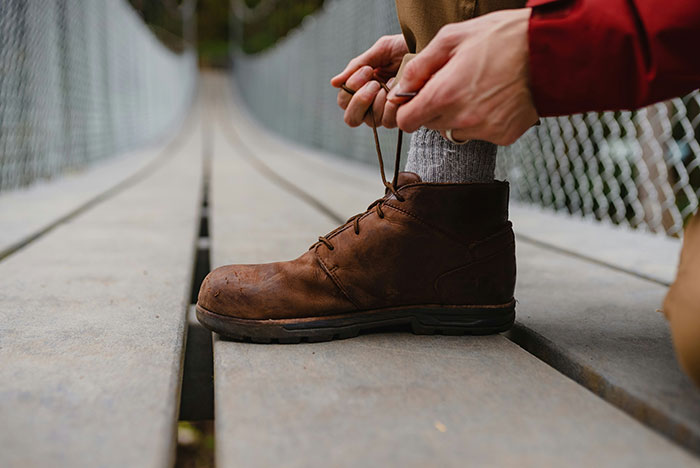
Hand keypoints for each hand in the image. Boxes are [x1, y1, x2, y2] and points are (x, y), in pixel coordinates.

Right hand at [331, 34, 407, 127]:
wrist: (431, 48)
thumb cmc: (406, 48)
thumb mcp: (380, 52)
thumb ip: (357, 66)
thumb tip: (334, 83)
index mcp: (363, 89)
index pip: (344, 102)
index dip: (350, 90)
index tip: (366, 70)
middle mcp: (373, 105)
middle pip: (352, 119)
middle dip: (358, 101)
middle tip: (373, 83)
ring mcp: (388, 113)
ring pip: (371, 122)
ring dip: (377, 102)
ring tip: (390, 83)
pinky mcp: (404, 117)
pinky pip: (390, 121)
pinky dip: (392, 105)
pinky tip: (400, 90)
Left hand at [387, 8, 537, 144]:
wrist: (550, 51)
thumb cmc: (501, 38)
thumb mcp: (453, 38)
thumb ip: (420, 65)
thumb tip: (402, 86)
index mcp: (443, 95)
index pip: (407, 122)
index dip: (408, 110)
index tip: (415, 100)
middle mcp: (461, 119)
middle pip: (430, 125)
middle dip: (434, 108)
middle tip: (453, 85)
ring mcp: (483, 130)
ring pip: (455, 131)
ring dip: (458, 116)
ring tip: (478, 89)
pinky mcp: (503, 136)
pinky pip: (481, 134)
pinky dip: (483, 120)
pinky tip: (496, 98)